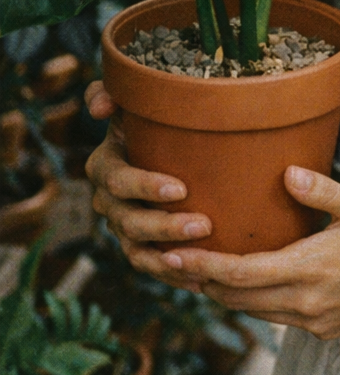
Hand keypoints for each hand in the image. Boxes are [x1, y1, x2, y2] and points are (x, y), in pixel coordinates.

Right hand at [83, 79, 210, 289]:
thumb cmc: (153, 120)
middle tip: (203, 224)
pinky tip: (202, 282)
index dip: (145, 187)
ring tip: (202, 261)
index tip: (181, 188)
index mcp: (106, 165)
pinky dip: (175, 277)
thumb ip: (114, 91)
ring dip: (168, 259)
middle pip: (129, 222)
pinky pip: (153, 268)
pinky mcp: (140, 248)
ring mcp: (123, 228)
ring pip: (138, 252)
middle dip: (164, 227)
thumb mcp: (135, 101)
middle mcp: (109, 201)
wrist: (167, 147)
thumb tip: (101, 106)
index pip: (119, 180)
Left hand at [165, 169, 339, 338]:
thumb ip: (321, 191)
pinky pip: (276, 317)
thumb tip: (287, 173)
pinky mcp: (323, 329)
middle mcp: (306, 302)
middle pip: (237, 299)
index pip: (241, 274)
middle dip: (202, 282)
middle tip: (168, 264)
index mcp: (310, 270)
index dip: (203, 267)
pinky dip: (253, 302)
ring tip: (196, 275)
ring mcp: (314, 320)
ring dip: (224, 295)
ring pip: (254, 312)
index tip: (172, 257)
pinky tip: (246, 286)